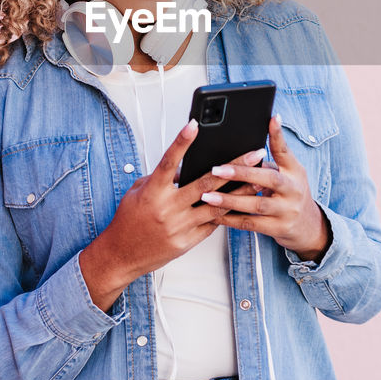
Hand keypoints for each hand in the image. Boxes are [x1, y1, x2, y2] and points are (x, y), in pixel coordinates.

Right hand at [79, 119, 262, 310]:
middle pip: (206, 182)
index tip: (194, 124)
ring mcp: (179, 226)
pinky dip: (226, 212)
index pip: (169, 161)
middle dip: (234, 166)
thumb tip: (184, 168)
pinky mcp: (187, 241)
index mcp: (152, 192)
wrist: (121, 255)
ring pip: (217, 205)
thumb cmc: (129, 220)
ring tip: (259, 180)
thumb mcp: (138, 192)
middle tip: (254, 153)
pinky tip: (242, 204)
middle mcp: (168, 208)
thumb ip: (160, 178)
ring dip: (240, 192)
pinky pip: (211, 224)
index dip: (182, 142)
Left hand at [201, 114, 331, 262]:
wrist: (308, 227)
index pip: (286, 151)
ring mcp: (286, 211)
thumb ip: (276, 157)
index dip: (278, 135)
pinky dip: (230, 219)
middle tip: (216, 170)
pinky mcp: (277, 229)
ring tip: (207, 196)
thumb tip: (259, 136)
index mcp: (295, 172)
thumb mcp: (291, 172)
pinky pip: (250, 224)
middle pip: (268, 179)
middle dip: (241, 173)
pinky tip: (214, 214)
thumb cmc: (292, 194)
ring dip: (229, 200)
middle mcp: (293, 190)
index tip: (272, 119)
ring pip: (256, 205)